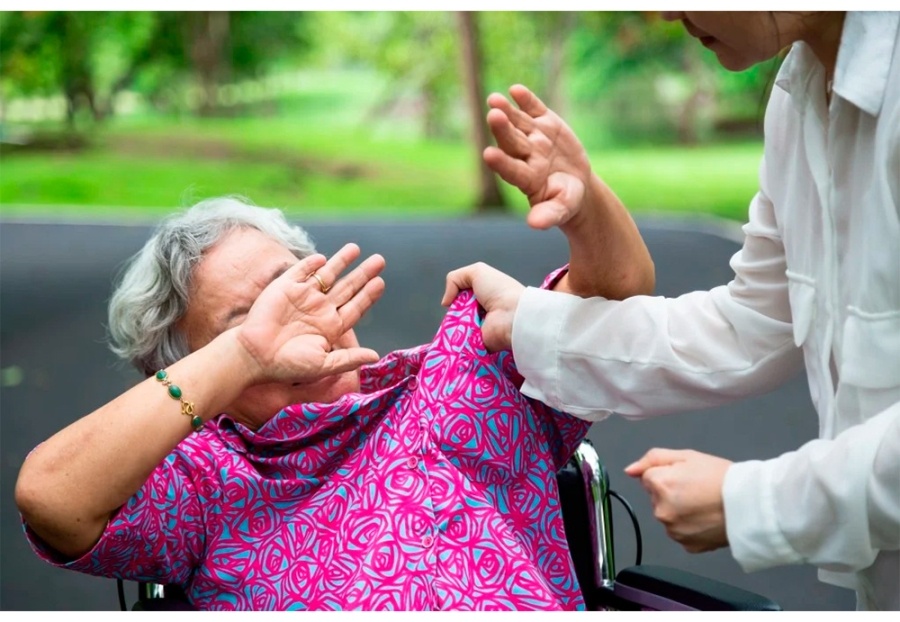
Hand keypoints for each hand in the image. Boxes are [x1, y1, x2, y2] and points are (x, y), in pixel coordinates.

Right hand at [235, 243, 385, 383]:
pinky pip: (302, 271)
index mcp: (330, 327)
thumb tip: (376, 356)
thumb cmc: (287, 365)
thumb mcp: (323, 364)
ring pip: (328, 275)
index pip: (355, 307)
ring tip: (356, 248)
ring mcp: (303, 297)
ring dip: (342, 261)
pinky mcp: (285, 287)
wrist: (254, 355)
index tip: (381, 282)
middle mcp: (319, 310)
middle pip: (347, 287)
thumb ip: (349, 359)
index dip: (368, 295)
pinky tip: (324, 257)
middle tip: (380, 260)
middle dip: (363, 274)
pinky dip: (312, 263)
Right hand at [442, 262, 524, 351]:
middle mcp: (481, 313)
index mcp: (483, 296)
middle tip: (457, 312)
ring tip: (457, 324)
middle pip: (456, 314)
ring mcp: (479, 330)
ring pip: (456, 329)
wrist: (512, 315)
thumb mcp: (476, 272)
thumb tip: (446, 302)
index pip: (460, 298)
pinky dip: (456, 342)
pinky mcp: (477, 345)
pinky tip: (457, 337)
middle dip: (453, 313)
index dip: (455, 298)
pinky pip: (460, 344)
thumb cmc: (498, 290)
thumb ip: (454, 279)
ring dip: (453, 327)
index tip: (454, 299)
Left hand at [484, 84, 593, 230]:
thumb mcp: (561, 209)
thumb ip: (548, 215)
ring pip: (518, 122)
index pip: (511, 170)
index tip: (488, 155)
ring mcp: (534, 137)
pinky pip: (534, 109)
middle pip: (512, 141)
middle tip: (492, 116)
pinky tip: (516, 90)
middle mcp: (526, 156)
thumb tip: (534, 224)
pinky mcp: (545, 123)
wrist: (575, 185)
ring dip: (507, 110)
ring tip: (495, 99)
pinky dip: (526, 100)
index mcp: (527, 178)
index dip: (501, 162)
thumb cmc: (565, 201)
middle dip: (502, 129)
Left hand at [625, 448, 731, 553]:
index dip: (668, 474)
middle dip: (670, 492)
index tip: (687, 476)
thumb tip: (629, 470)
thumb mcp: (686, 456)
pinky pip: (681, 532)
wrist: (750, 504)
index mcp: (659, 485)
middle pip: (656, 497)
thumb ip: (652, 459)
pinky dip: (690, 527)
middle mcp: (661, 511)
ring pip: (668, 516)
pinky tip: (706, 519)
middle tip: (697, 489)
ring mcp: (674, 531)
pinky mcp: (687, 546)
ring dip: (679, 510)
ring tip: (704, 504)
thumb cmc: (721, 477)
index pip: (649, 477)